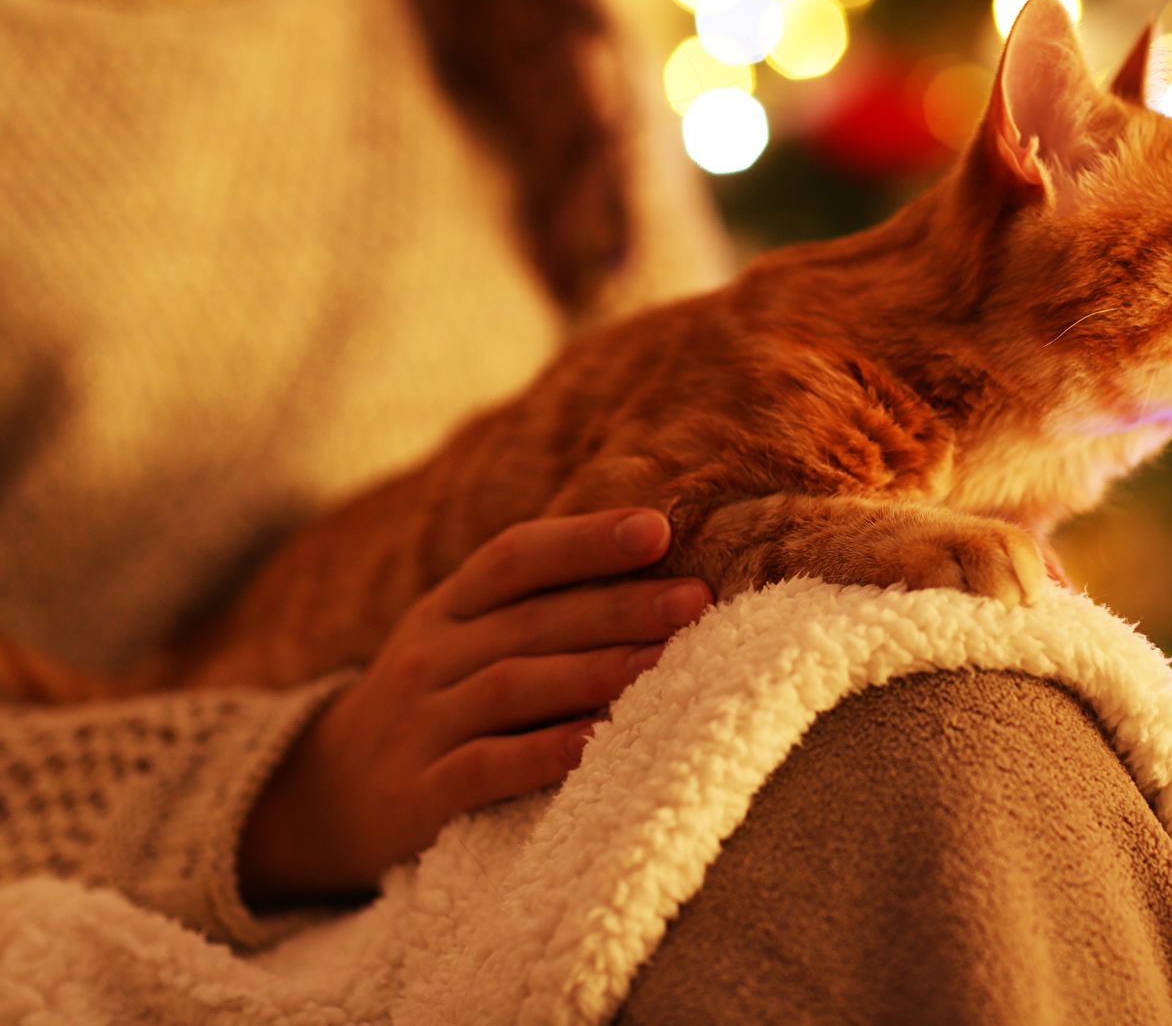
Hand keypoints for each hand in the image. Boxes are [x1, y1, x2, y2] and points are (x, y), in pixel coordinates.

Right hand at [237, 508, 711, 906]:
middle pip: (532, 620)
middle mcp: (430, 655)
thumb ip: (536, 607)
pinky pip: (483, 768)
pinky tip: (595, 743)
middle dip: (619, 607)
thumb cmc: (431, 704)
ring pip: (512, 686)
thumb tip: (658, 573)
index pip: (515, 556)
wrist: (321, 798)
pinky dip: (541, 754)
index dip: (584, 539)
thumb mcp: (461, 639)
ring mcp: (419, 724)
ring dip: (594, 672)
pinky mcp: (417, 795)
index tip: (657, 529)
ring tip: (665, 664)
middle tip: (695, 601)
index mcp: (448, 608)